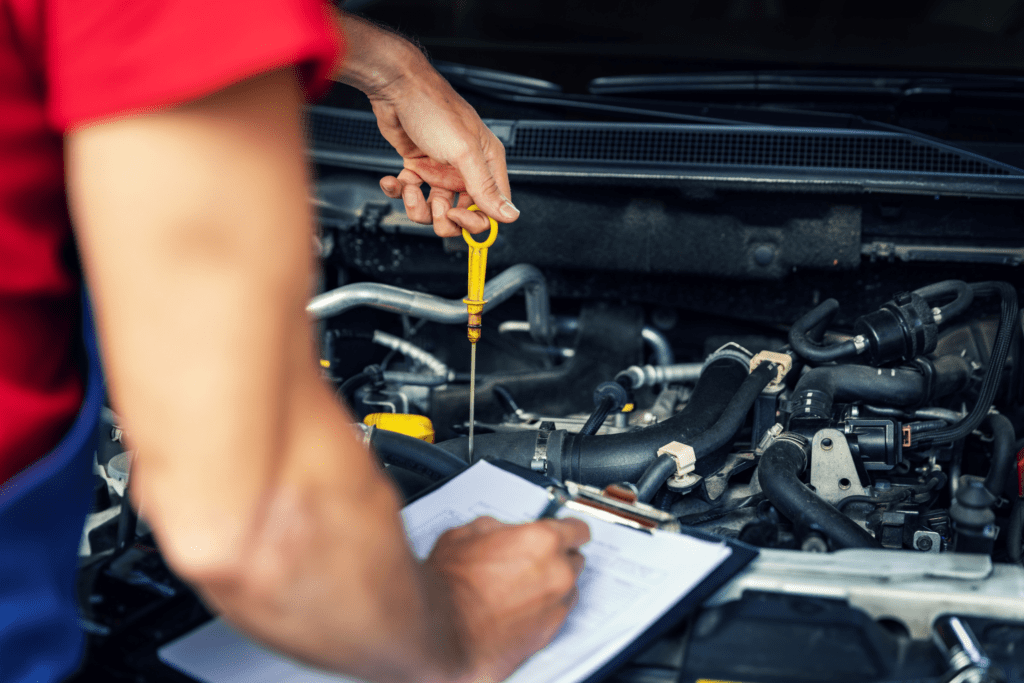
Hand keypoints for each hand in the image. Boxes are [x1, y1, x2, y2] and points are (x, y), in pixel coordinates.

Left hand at [371, 63, 516, 236]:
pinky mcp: (417, 167)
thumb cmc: (433, 109)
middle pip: (462, 215)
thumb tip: (510, 214)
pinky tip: (393, 180)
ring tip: (410, 188)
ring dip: (417, 206)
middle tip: (434, 206)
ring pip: (433, 209)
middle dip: (443, 218)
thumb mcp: (464, 152)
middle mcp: (465, 170)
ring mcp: (440, 170)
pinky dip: (398, 191)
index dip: (474, 220)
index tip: (457, 213)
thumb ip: (485, 187)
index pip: (491, 208)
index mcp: (486, 164)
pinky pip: (410, 192)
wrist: (396, 88)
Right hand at [424, 516, 589, 682]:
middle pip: (575, 559)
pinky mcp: (547, 634)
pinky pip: (557, 615)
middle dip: (557, 558)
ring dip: (552, 586)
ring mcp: (555, 606)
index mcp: (542, 540)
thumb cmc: (448, 585)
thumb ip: (500, 528)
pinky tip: (518, 608)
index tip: (566, 532)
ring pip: (568, 589)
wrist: (438, 629)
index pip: (578, 529)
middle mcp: (557, 573)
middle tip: (531, 560)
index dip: (569, 529)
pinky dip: (544, 610)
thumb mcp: (468, 533)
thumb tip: (504, 531)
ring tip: (521, 588)